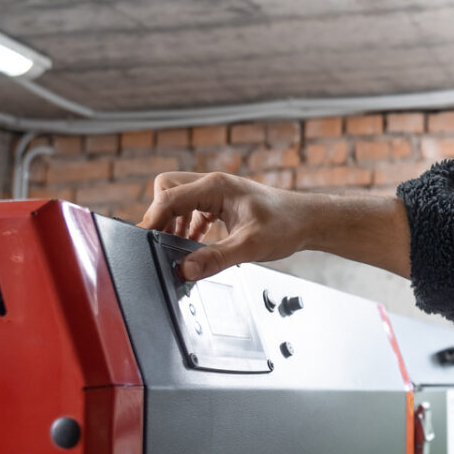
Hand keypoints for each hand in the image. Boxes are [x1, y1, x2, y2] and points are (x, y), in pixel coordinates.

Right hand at [140, 171, 307, 279]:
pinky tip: (193, 244)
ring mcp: (217, 192)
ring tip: (177, 246)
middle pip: (167, 189)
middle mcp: (213, 184)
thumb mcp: (249, 246)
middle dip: (160, 215)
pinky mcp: (222, 203)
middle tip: (162, 242)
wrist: (308, 221)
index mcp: (216, 187)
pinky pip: (192, 208)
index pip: (168, 197)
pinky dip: (187, 225)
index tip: (145, 241)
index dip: (152, 220)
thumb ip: (215, 258)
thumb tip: (185, 269)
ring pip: (178, 198)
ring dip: (173, 221)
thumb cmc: (286, 225)